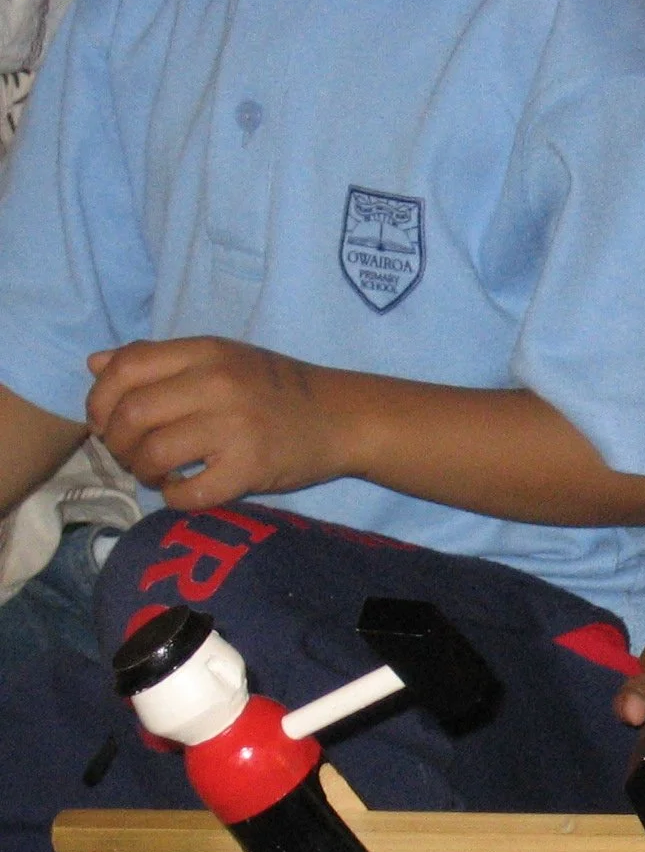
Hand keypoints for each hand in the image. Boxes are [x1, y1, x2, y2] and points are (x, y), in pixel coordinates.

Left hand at [87, 338, 349, 508]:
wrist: (342, 417)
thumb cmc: (276, 388)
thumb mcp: (221, 358)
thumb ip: (160, 359)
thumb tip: (96, 364)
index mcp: (205, 353)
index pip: (125, 368)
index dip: (100, 399)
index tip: (106, 420)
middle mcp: (217, 384)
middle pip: (132, 415)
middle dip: (116, 442)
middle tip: (129, 454)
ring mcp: (235, 427)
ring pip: (154, 454)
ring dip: (143, 471)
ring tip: (156, 474)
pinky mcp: (250, 468)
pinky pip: (190, 493)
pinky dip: (174, 498)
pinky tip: (183, 491)